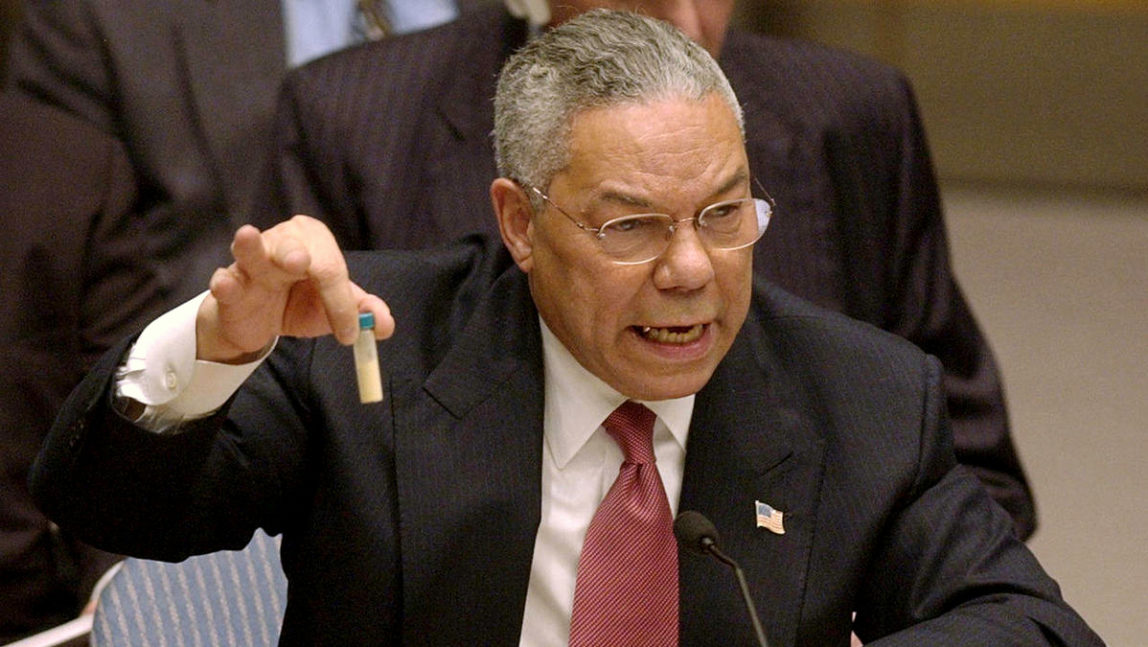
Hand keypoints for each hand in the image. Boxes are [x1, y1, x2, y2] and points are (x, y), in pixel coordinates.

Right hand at [196, 216, 393, 362]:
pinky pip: (225, 280)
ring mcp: (251, 262)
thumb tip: (383, 326)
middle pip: (293, 247)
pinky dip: (224, 282)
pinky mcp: (229, 284)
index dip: (341, 302)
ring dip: (251, 247)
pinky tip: (226, 284)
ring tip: (248, 236)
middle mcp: (283, 242)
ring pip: (251, 251)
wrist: (261, 322)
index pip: (330, 268)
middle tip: (301, 263)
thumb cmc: (301, 301)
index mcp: (315, 241)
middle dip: (295, 253)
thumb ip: (362, 312)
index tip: (349, 334)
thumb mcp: (335, 307)